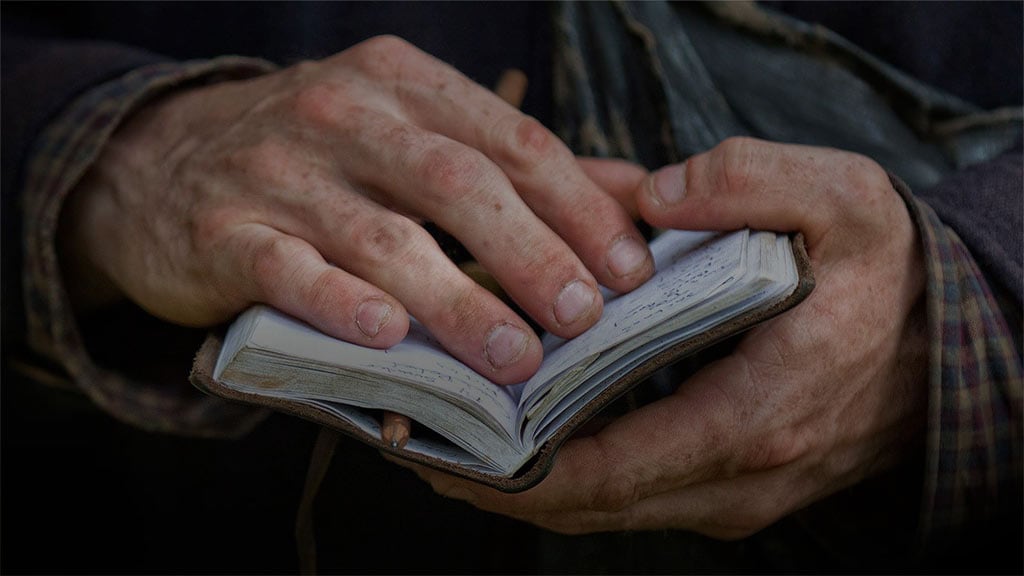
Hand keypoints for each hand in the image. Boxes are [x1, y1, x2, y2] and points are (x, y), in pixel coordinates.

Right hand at [58, 36, 652, 383]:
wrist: (161, 160)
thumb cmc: (318, 157)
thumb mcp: (409, 132)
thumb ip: (514, 163)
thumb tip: (633, 197)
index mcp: (404, 83)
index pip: (513, 141)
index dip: (580, 207)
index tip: (630, 270)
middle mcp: (344, 114)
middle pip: (458, 184)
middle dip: (533, 253)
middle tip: (583, 318)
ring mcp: (280, 171)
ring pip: (384, 237)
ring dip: (457, 300)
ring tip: (514, 356)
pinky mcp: (226, 232)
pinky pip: (289, 270)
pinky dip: (341, 303)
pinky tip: (387, 336)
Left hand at [400, 137, 928, 537]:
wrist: (946, 348)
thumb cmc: (892, 280)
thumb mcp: (846, 201)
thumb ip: (751, 182)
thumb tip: (651, 196)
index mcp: (752, 417)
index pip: (605, 471)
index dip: (511, 469)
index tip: (441, 443)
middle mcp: (736, 478)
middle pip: (588, 505)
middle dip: (496, 481)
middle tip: (417, 439)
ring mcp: (733, 494)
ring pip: (605, 509)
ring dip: (525, 481)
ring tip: (449, 439)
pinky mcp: (731, 486)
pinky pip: (632, 494)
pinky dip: (571, 472)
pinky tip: (522, 435)